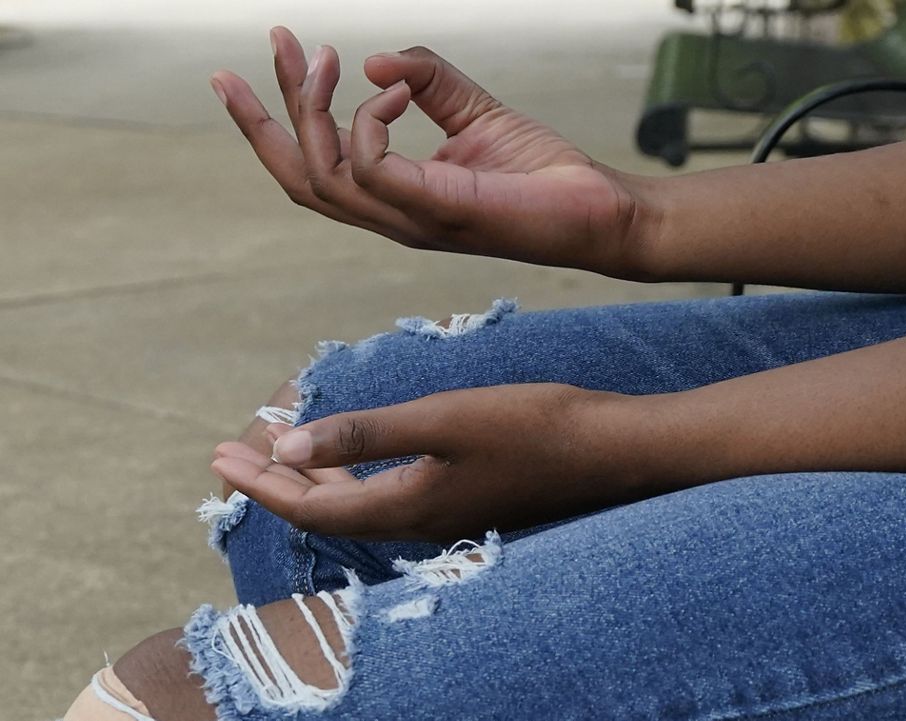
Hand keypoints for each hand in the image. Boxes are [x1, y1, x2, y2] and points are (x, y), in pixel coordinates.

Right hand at [209, 27, 658, 277]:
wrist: (600, 209)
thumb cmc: (543, 173)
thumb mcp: (475, 111)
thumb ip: (429, 81)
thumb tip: (375, 59)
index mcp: (397, 197)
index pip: (318, 163)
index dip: (286, 110)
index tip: (280, 45)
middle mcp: (394, 214)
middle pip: (301, 175)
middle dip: (265, 114)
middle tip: (272, 40)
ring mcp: (412, 218)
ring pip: (320, 173)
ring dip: (310, 108)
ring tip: (326, 57)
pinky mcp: (438, 210)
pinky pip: (370, 166)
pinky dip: (369, 120)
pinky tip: (398, 89)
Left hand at [210, 384, 650, 541]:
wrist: (613, 450)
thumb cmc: (534, 427)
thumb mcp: (444, 418)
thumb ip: (366, 434)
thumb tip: (288, 450)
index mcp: (408, 504)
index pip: (311, 506)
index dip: (260, 482)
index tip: (218, 456)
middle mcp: (420, 520)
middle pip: (327, 511)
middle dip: (275, 482)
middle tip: (232, 452)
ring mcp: (446, 513)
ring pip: (357, 504)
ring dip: (313, 479)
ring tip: (279, 451)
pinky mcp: (467, 499)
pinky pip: (387, 496)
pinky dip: (354, 475)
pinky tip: (355, 454)